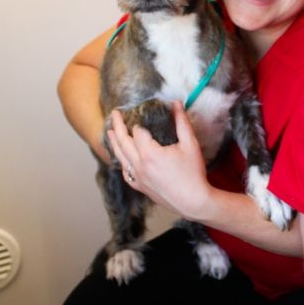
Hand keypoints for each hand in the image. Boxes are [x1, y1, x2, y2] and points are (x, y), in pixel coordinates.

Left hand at [107, 101, 212, 218]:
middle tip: (114, 114)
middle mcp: (139, 165)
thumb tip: (176, 103)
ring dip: (114, 143)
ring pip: (120, 157)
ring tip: (110, 132)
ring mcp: (137, 178)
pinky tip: (121, 157)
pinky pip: (125, 172)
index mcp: (149, 153)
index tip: (143, 115)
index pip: (137, 132)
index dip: (140, 123)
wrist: (193, 201)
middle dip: (118, 126)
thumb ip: (182, 122)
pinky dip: (121, 161)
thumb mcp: (190, 144)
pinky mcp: (140, 187)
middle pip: (123, 142)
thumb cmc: (193, 174)